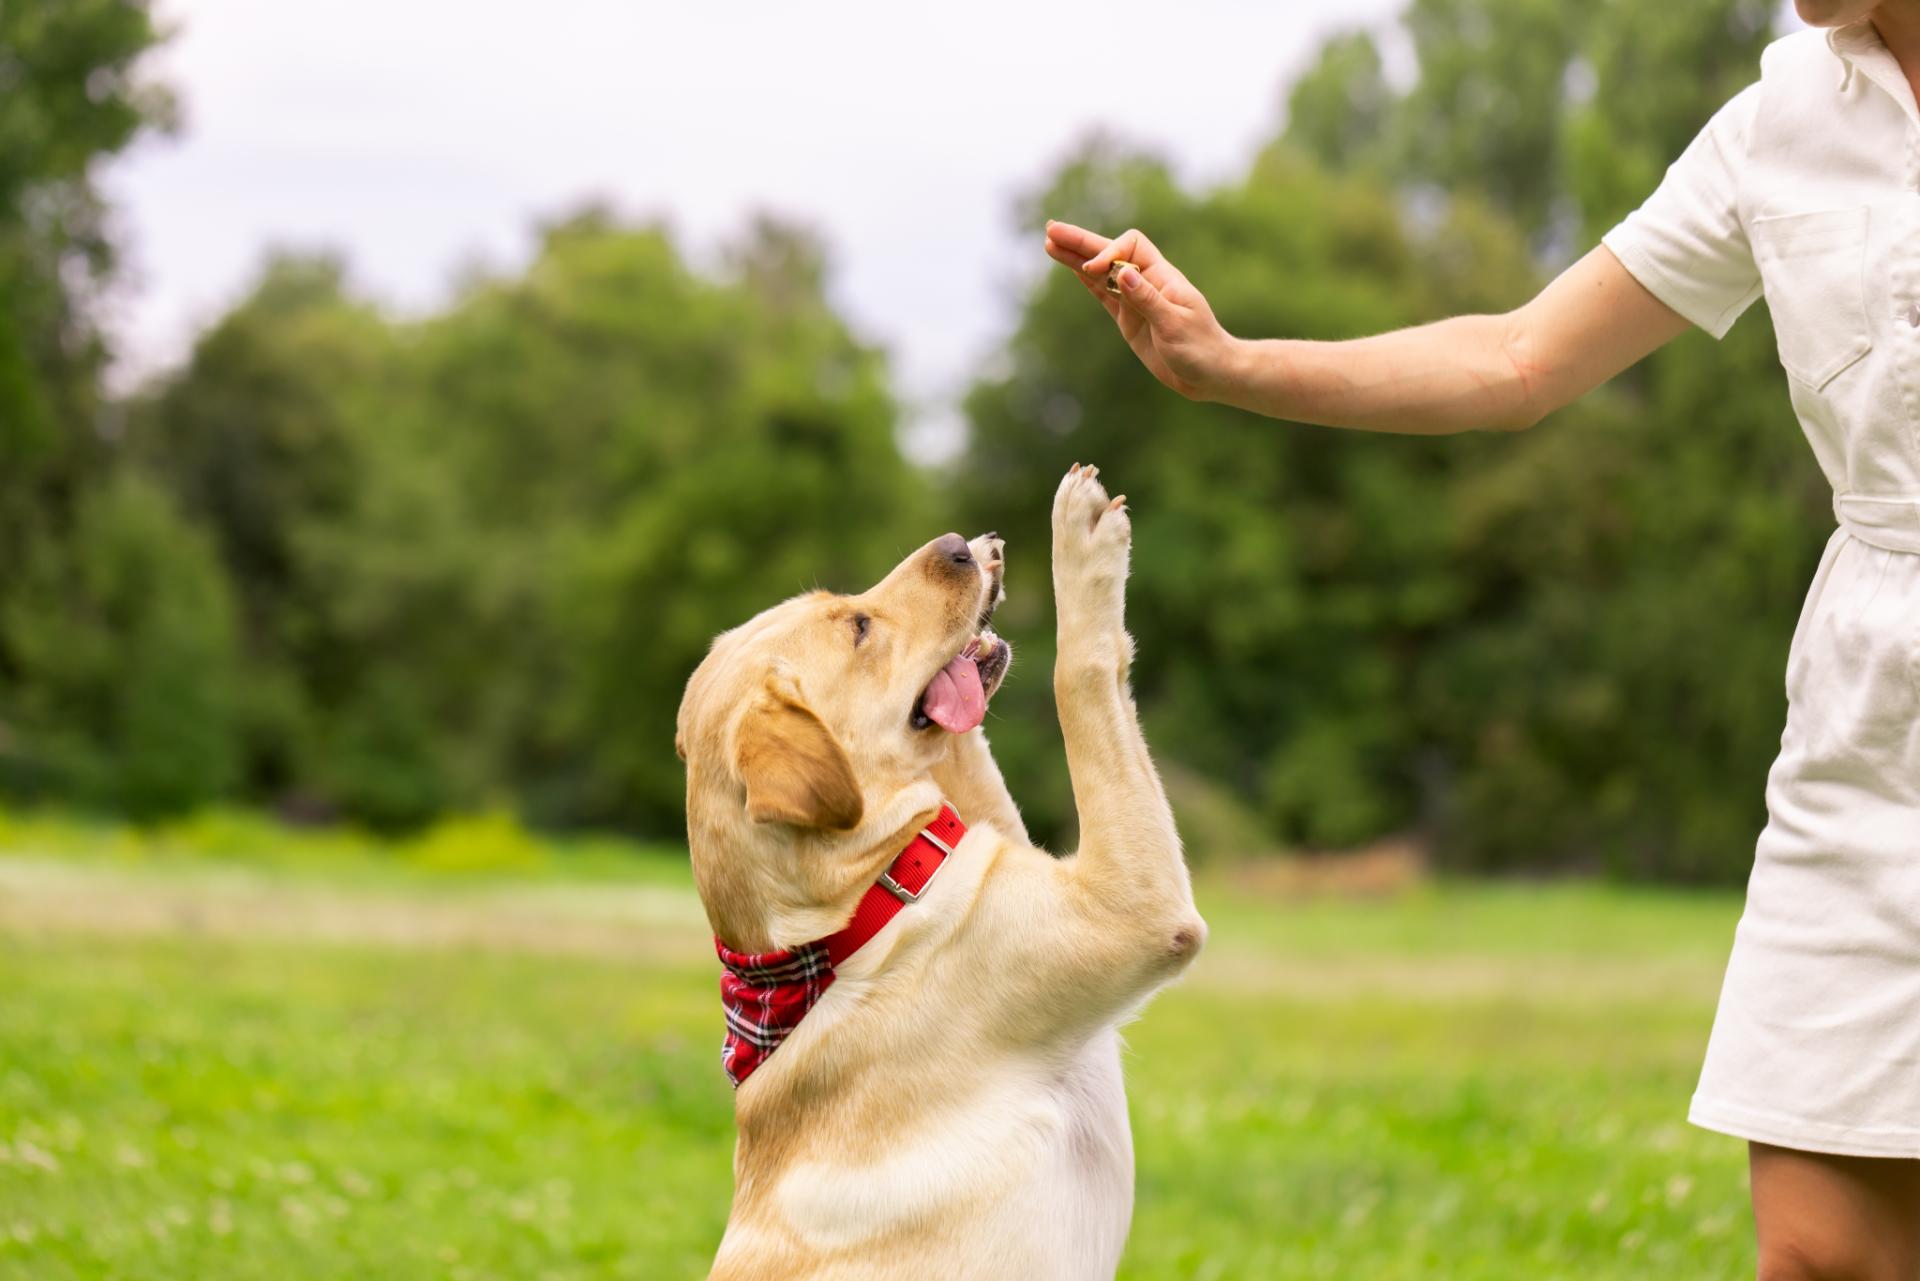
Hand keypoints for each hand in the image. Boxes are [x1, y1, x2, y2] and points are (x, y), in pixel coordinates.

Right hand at [1043, 221, 1235, 400]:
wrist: (1210, 374)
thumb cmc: (1201, 349)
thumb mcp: (1175, 325)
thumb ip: (1147, 299)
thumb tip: (1123, 272)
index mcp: (1163, 277)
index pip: (1131, 247)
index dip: (1109, 252)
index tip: (1095, 270)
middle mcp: (1147, 282)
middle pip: (1110, 253)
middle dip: (1082, 242)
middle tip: (1051, 230)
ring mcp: (1136, 300)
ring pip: (1101, 273)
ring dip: (1077, 259)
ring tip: (1050, 244)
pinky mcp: (1129, 319)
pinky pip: (1103, 295)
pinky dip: (1086, 281)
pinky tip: (1072, 269)